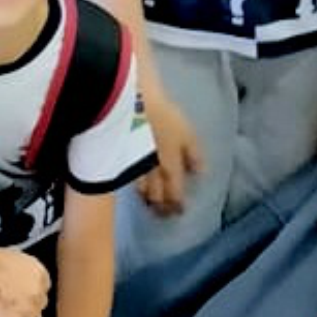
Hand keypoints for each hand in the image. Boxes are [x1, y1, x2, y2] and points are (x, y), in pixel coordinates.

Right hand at [0, 246, 49, 316]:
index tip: (21, 291)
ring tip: (5, 310)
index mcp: (37, 270)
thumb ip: (23, 270)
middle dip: (27, 303)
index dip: (31, 289)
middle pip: (41, 303)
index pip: (44, 286)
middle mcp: (37, 290)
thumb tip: (23, 278)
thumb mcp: (11, 257)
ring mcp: (29, 308)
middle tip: (9, 301)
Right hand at [135, 84, 205, 217]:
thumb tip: (199, 173)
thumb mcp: (185, 131)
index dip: (176, 204)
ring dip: (145, 199)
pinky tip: (131, 184)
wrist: (127, 102)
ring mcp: (132, 166)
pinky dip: (131, 184)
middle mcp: (151, 172)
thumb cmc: (162, 114)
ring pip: (139, 189)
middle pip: (155, 195)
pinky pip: (125, 177)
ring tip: (148, 204)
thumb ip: (193, 154)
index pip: (174, 193)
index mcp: (170, 166)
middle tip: (162, 214)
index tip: (178, 212)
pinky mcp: (116, 158)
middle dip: (160, 207)